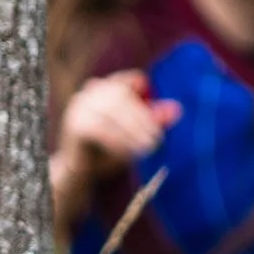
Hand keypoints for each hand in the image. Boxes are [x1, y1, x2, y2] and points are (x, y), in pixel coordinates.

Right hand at [51, 70, 180, 218]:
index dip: (148, 95)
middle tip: (158, 139)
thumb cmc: (111, 151)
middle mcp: (89, 93)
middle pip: (122, 96)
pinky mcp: (75, 124)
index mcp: (105, 88)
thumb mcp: (136, 135)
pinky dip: (119, 141)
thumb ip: (153, 121)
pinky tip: (130, 153)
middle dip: (143, 118)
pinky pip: (101, 129)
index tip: (157, 116)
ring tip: (149, 147)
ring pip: (112, 112)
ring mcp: (79, 107)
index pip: (130, 80)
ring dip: (133, 131)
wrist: (82, 174)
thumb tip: (177, 109)